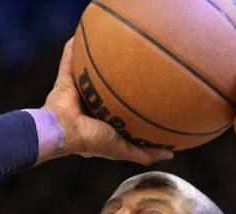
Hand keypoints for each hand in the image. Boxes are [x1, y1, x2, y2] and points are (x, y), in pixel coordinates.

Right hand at [36, 38, 173, 164]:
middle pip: (102, 88)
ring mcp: (75, 92)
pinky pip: (68, 62)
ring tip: (106, 47)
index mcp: (98, 122)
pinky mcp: (65, 81)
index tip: (142, 94)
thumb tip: (170, 154)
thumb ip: (144, 153)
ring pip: (86, 74)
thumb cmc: (93, 141)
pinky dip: (71, 50)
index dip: (126, 103)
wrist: (66, 130)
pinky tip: (77, 37)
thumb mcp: (124, 149)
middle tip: (130, 65)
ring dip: (93, 62)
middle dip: (112, 79)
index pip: (116, 110)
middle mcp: (87, 106)